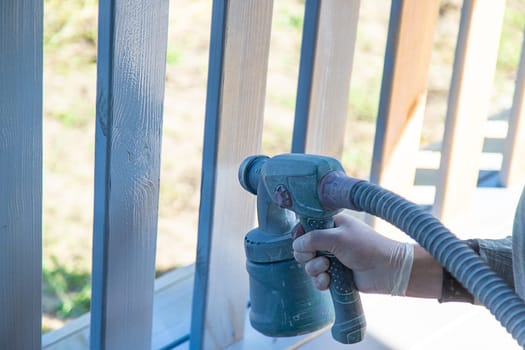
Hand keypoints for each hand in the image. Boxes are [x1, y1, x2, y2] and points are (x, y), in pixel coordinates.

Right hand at [292, 214, 413, 295]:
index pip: (306, 228)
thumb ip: (312, 239)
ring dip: (314, 269)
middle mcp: (330, 241)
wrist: (387, 270)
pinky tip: (328, 281)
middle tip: (318, 257)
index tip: (302, 242)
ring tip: (327, 269)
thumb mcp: (336, 237)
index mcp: (331, 225)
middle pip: (304, 249)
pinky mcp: (336, 275)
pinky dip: (320, 281)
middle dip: (307, 256)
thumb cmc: (365, 247)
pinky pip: (318, 279)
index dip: (300, 236)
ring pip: (309, 266)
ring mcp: (333, 258)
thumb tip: (296, 246)